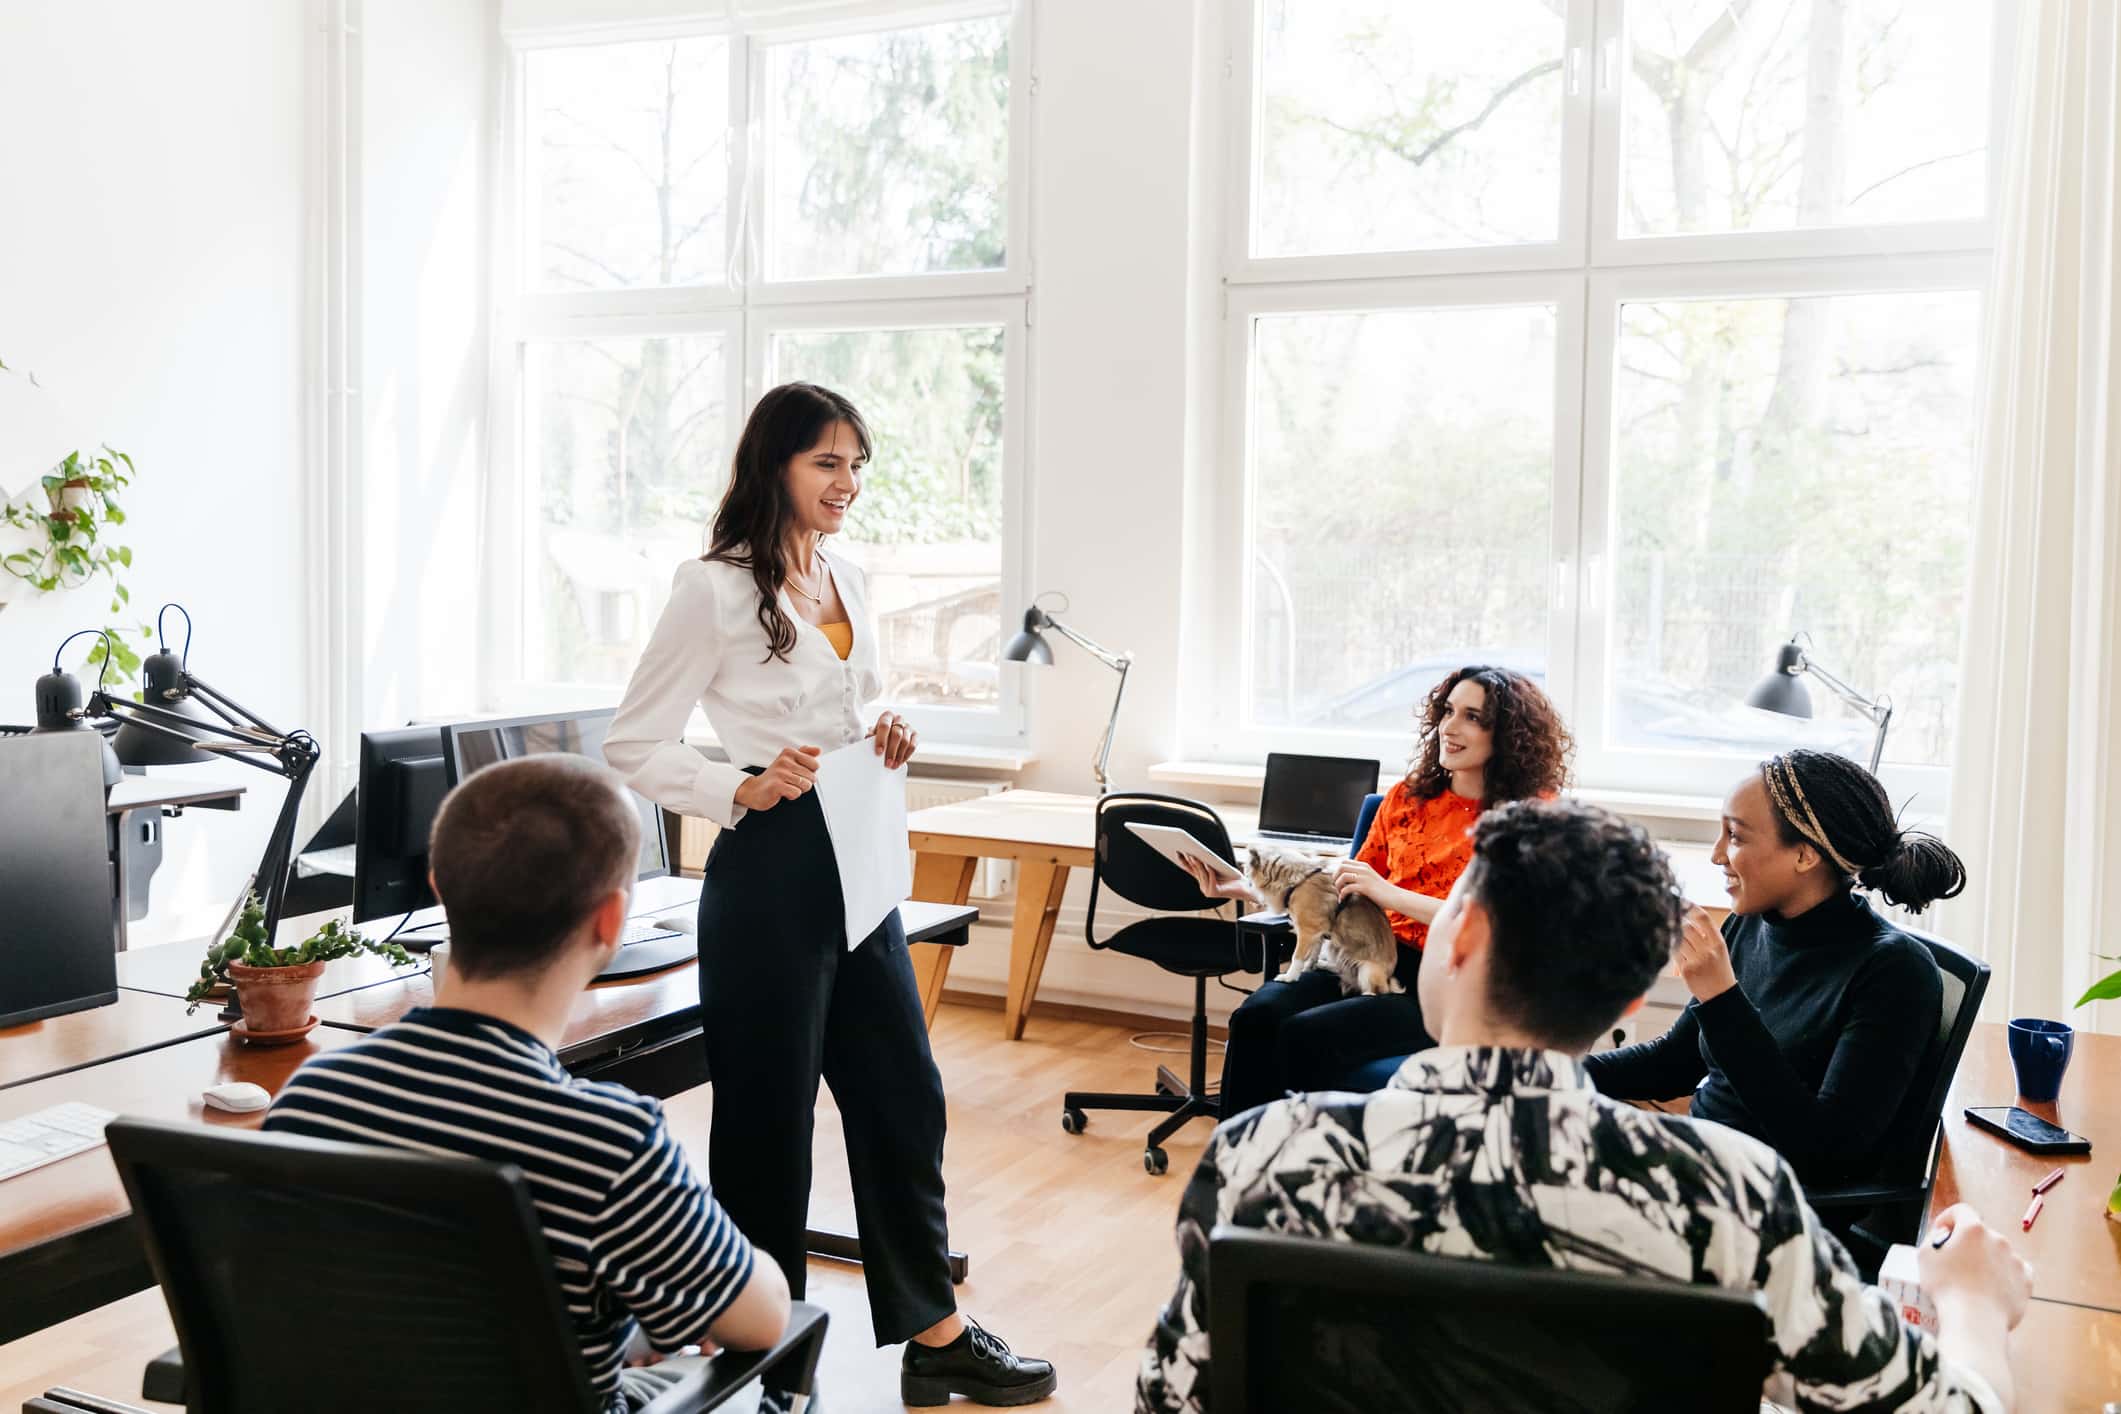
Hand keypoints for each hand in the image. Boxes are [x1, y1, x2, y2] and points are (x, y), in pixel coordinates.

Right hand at [733, 746, 820, 812]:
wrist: (754, 789)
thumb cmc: (775, 777)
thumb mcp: (789, 761)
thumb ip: (804, 754)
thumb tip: (818, 750)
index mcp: (789, 752)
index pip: (815, 765)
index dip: (809, 773)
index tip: (796, 773)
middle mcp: (784, 760)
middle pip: (812, 777)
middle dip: (804, 783)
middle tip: (790, 782)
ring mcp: (780, 772)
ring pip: (806, 785)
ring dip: (798, 790)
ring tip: (786, 786)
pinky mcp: (777, 785)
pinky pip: (797, 793)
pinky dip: (792, 796)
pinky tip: (783, 792)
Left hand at [871, 710, 916, 769]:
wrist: (887, 737)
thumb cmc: (878, 736)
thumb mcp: (872, 735)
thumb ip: (870, 739)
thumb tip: (868, 744)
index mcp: (887, 716)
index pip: (884, 726)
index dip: (881, 739)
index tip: (879, 752)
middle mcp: (898, 719)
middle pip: (896, 734)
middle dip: (891, 751)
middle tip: (887, 763)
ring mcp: (908, 727)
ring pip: (905, 741)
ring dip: (899, 756)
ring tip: (892, 765)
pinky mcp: (915, 735)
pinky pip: (913, 746)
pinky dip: (906, 756)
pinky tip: (899, 762)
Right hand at [1178, 853, 1256, 903]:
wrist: (1246, 888)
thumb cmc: (1233, 876)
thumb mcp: (1218, 867)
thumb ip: (1208, 864)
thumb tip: (1198, 853)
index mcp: (1203, 880)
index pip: (1190, 870)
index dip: (1183, 861)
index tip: (1178, 852)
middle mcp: (1203, 886)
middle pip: (1195, 871)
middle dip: (1190, 861)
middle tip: (1185, 851)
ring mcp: (1208, 891)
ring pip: (1202, 874)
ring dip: (1198, 864)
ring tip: (1195, 856)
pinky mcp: (1214, 892)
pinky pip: (1211, 878)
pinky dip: (1209, 871)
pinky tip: (1208, 864)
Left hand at [1331, 859, 1387, 905]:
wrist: (1395, 897)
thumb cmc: (1382, 892)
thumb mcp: (1370, 880)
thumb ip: (1360, 877)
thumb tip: (1345, 882)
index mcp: (1364, 866)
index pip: (1344, 862)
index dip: (1337, 871)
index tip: (1338, 880)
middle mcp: (1363, 869)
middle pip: (1341, 867)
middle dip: (1335, 877)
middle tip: (1337, 887)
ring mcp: (1364, 877)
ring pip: (1342, 876)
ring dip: (1338, 885)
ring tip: (1340, 893)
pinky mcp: (1365, 887)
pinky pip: (1347, 888)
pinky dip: (1342, 895)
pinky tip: (1342, 900)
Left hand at [1673, 904, 1737, 1001]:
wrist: (1721, 995)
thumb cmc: (1719, 970)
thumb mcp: (1719, 950)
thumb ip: (1706, 935)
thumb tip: (1687, 916)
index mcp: (1718, 942)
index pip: (1703, 918)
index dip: (1691, 907)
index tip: (1682, 901)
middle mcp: (1708, 950)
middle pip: (1686, 927)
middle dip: (1677, 921)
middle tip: (1670, 916)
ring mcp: (1697, 960)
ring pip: (1678, 939)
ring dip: (1673, 935)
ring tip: (1672, 933)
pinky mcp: (1686, 970)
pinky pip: (1674, 953)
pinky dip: (1672, 948)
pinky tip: (1673, 948)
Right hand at [1920, 1204, 2031, 1330]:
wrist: (1975, 1320)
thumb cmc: (1947, 1288)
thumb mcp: (1924, 1257)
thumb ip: (1933, 1239)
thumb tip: (1943, 1236)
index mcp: (1973, 1229)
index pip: (1961, 1211)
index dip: (1949, 1218)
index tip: (1942, 1231)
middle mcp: (1998, 1239)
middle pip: (1980, 1234)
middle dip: (1968, 1244)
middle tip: (1955, 1262)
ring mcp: (2014, 1260)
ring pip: (1998, 1253)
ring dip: (1986, 1260)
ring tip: (1973, 1280)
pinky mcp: (2025, 1280)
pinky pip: (2014, 1271)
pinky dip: (2004, 1275)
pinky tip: (1992, 1287)